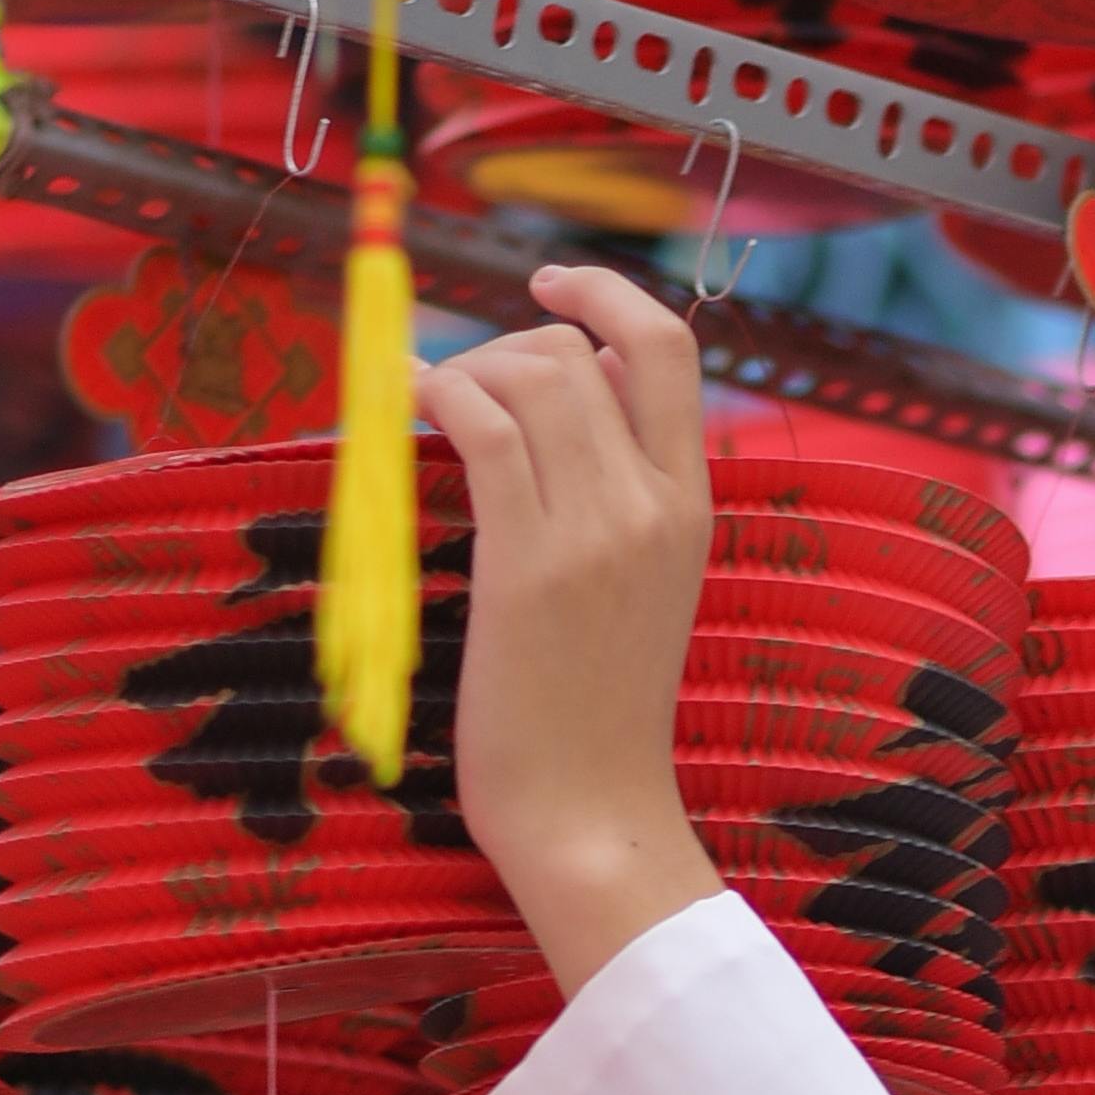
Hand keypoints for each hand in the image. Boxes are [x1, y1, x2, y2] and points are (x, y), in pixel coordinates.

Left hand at [439, 264, 728, 998]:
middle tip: (459, 387)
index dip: (605, 293)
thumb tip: (563, 410)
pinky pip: (478, 425)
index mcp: (693, 505)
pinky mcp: (530, 560)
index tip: (550, 282)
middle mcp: (655, 501)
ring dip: (460, 371)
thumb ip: (620, 502)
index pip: (669, 349)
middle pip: (578, 350)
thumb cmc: (598, 718)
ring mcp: (597, 528)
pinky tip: (402, 402)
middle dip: (505, 342)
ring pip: (527, 375)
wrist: (593, 813)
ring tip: (424, 408)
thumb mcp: (640, 591)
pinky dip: (431, 391)